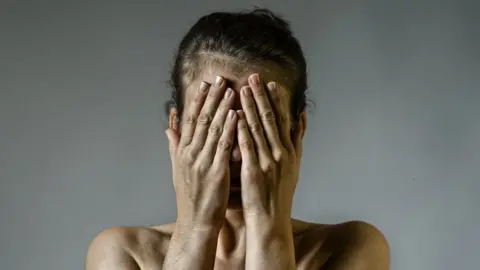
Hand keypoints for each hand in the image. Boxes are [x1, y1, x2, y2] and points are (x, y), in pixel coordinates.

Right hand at [165, 76, 236, 229]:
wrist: (196, 222)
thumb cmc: (190, 196)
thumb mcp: (177, 169)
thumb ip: (174, 145)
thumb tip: (168, 126)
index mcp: (182, 151)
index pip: (190, 120)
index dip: (198, 100)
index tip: (205, 83)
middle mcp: (190, 153)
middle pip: (201, 119)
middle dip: (211, 98)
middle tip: (220, 78)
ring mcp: (202, 162)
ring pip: (212, 129)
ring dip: (222, 108)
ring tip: (231, 90)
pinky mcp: (215, 172)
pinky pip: (223, 146)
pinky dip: (229, 129)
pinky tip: (237, 115)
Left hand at [237, 74, 301, 229]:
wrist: (272, 219)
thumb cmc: (281, 193)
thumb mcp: (296, 165)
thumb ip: (298, 139)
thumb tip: (301, 117)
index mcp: (290, 151)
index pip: (284, 120)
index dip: (277, 100)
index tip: (270, 84)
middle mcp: (282, 153)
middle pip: (271, 119)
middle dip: (261, 96)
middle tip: (254, 77)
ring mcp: (268, 161)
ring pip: (257, 128)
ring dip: (249, 107)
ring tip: (242, 89)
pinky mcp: (253, 170)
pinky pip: (246, 145)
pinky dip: (240, 128)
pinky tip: (234, 115)